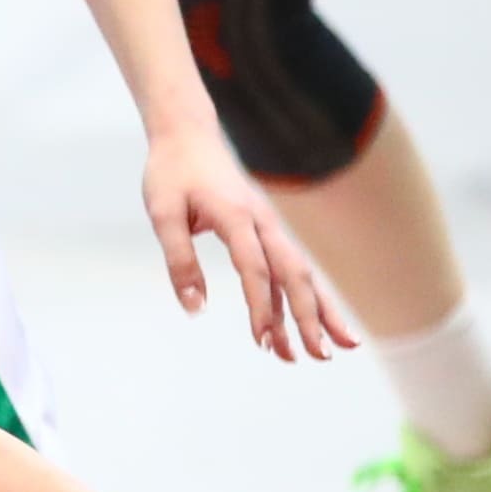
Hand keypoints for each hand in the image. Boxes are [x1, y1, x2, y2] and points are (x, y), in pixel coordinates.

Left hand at [140, 126, 354, 362]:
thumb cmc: (172, 173)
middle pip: (294, 275)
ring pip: (299, 274)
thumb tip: (195, 308)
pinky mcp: (266, 232)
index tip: (262, 341)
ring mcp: (269, 227)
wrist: (188, 135)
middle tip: (321, 356)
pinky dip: (299, 299)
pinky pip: (288, 269)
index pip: (255, 269)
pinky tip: (305, 327)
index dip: (261, 306)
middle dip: (310, 317)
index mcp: (236, 217)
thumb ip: (178, 260)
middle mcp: (262, 223)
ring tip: (327, 352)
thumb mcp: (163, 214)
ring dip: (314, 313)